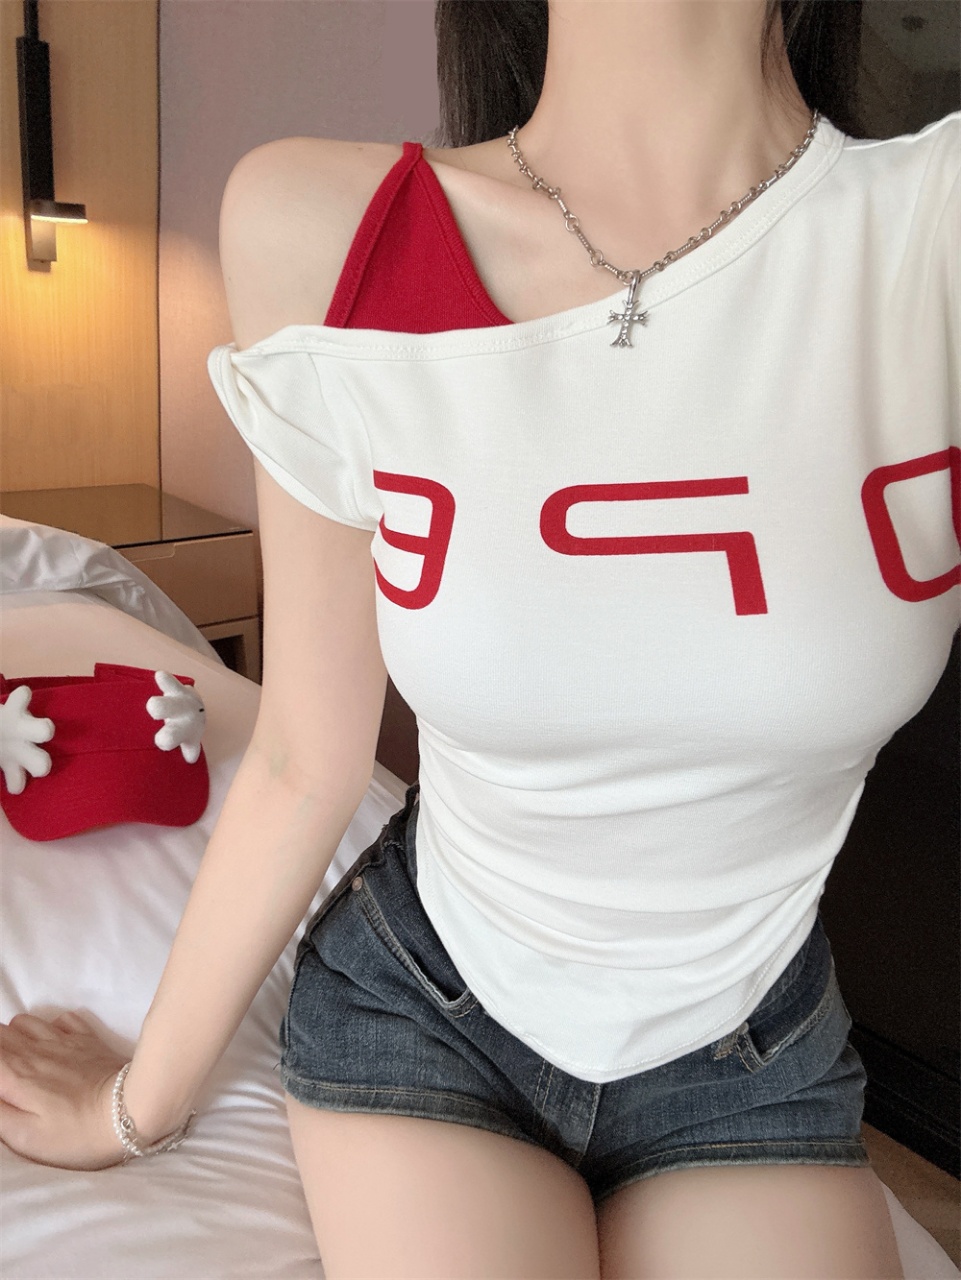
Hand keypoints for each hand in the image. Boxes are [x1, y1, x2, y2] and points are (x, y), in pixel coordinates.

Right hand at [0, 1011, 128, 1169]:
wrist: (131, 1110)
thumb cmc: (75, 1133)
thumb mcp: (24, 1137)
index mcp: (15, 1074)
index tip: (2, 1085)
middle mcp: (34, 1050)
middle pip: (0, 1033)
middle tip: (6, 1074)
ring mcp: (63, 1040)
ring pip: (24, 1021)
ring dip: (14, 1035)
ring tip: (18, 1058)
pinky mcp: (87, 1038)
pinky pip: (60, 1018)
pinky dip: (49, 1027)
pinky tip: (52, 1043)